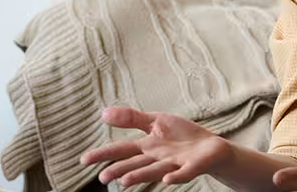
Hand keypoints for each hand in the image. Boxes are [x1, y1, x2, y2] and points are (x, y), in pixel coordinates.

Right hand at [79, 108, 234, 186]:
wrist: (212, 147)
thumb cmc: (182, 136)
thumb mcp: (155, 121)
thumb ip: (131, 118)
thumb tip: (103, 113)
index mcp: (147, 146)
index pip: (121, 150)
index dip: (103, 155)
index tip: (84, 161)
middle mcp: (157, 158)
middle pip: (135, 164)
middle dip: (119, 171)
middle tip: (102, 179)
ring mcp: (174, 164)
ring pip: (154, 170)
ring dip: (140, 176)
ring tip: (124, 181)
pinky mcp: (192, 166)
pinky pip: (183, 173)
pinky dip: (175, 177)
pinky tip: (167, 181)